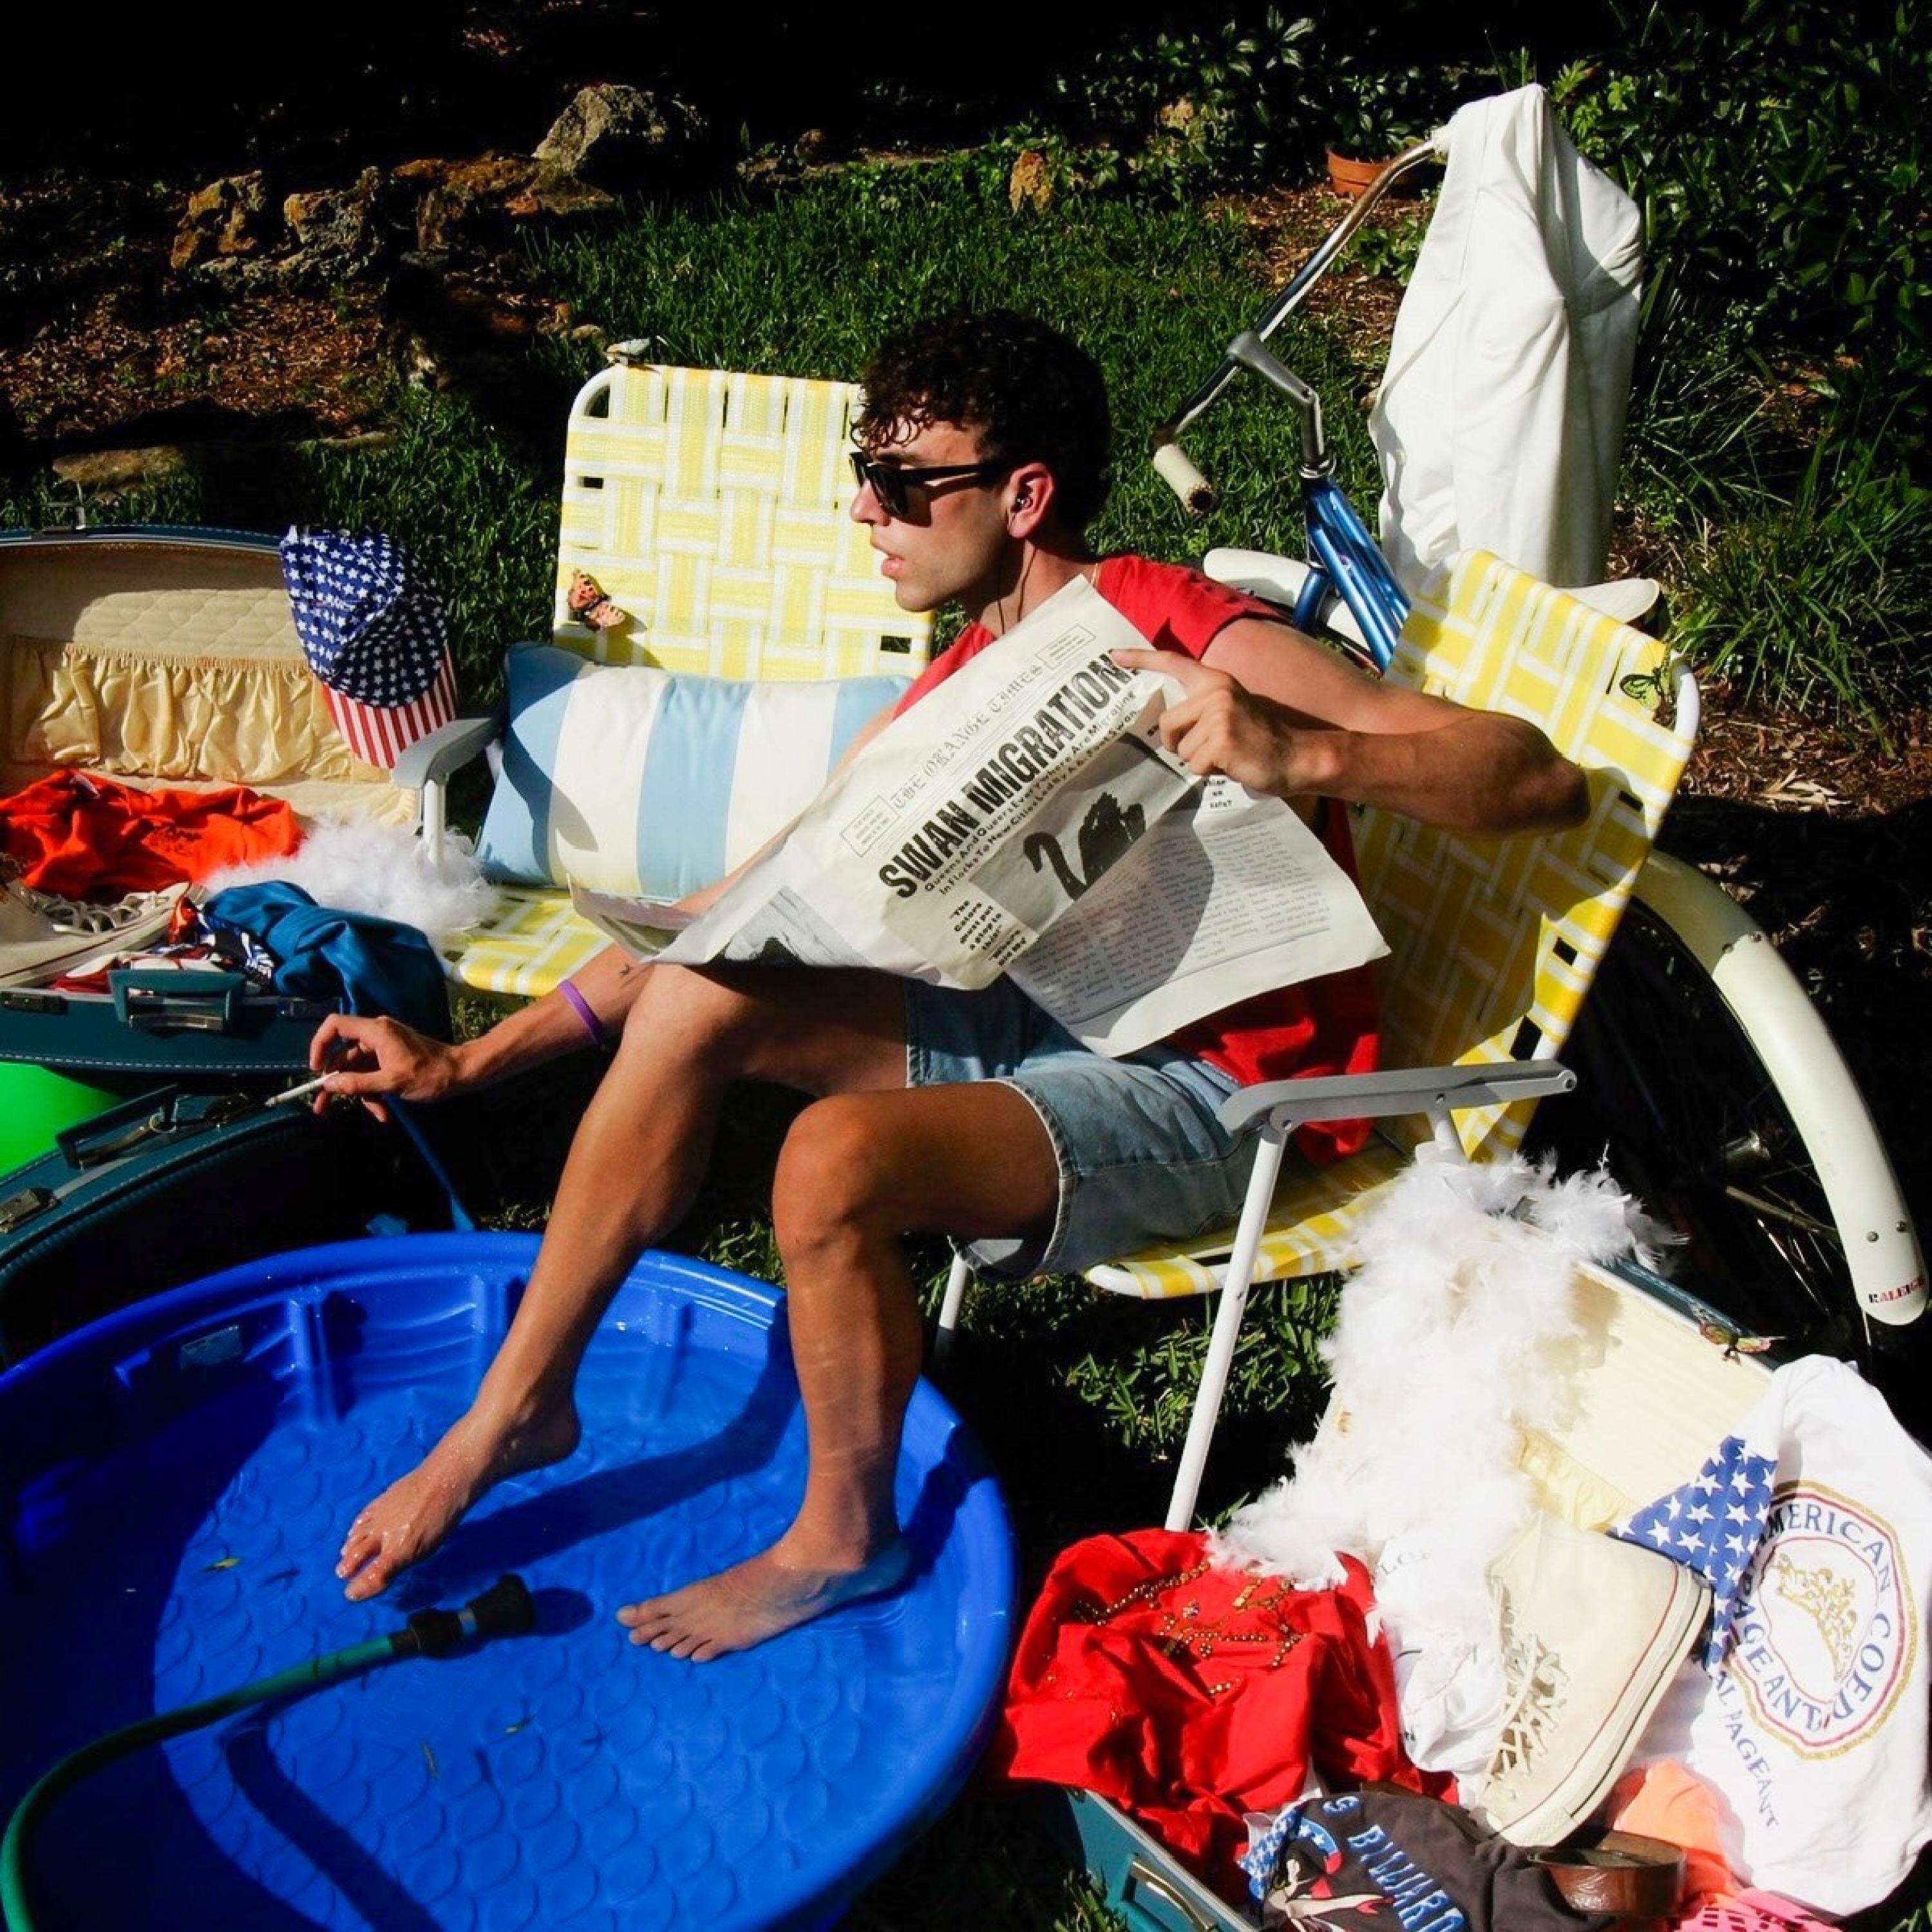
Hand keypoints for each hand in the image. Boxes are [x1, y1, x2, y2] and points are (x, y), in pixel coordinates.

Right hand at [309, 1012, 463, 1120]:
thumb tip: (328, 1085)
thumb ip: (358, 1084)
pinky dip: (375, 1093)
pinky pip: (373, 1075)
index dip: (319, 1044)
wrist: (461, 1074)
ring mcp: (384, 1048)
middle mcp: (377, 1035)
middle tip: (322, 1107)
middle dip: (336, 1084)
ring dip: (363, 1094)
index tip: (315, 1069)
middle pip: (343, 1056)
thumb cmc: (430, 1074)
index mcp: (376, 1031)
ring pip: (359, 1070)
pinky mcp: (391, 1059)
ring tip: (377, 1115)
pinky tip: (384, 1113)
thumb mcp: (391, 1082)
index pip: (335, 1025)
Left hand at [1112, 647, 1336, 798]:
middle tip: (1208, 748)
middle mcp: (1215, 692)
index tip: (1113, 657)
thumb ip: (1200, 710)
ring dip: (1199, 760)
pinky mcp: (1221, 739)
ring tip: (1227, 755)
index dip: (1141, 659)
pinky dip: (1209, 772)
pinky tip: (1232, 764)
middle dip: (1179, 744)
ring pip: (1180, 749)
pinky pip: (1194, 765)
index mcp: (1215, 681)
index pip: (1173, 663)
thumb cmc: (1258, 739)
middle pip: (1166, 723)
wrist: (1295, 755)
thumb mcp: (1228, 712)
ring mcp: (1218, 714)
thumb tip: (1164, 728)